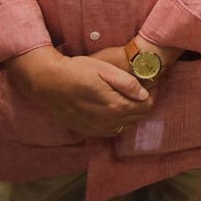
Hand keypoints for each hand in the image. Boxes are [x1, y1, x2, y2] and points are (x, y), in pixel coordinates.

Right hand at [5, 46, 151, 137]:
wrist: (48, 83)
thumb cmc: (77, 71)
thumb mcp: (104, 69)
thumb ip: (127, 83)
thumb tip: (145, 94)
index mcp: (115, 106)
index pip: (146, 107)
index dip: (151, 95)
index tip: (150, 84)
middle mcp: (108, 122)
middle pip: (137, 117)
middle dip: (143, 104)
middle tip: (140, 89)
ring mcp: (97, 129)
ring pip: (125, 125)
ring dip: (130, 113)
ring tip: (126, 96)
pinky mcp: (87, 131)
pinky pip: (111, 130)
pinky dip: (117, 120)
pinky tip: (111, 107)